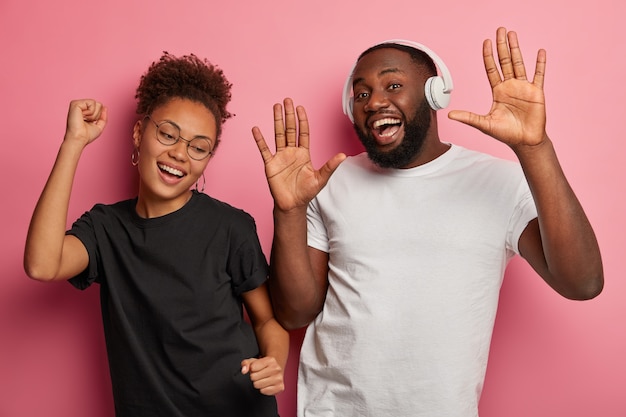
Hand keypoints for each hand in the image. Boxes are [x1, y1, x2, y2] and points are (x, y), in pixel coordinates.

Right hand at [65, 99, 107, 146]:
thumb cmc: (86, 135)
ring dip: (93, 115)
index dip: (98, 116)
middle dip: (96, 115)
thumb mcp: (99, 126)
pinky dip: (90, 112)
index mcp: (84, 111)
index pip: (99, 107)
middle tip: (87, 121)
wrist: (79, 138)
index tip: (90, 123)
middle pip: (99, 104)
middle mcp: (80, 106)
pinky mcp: (75, 103)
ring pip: (96, 103)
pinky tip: (82, 116)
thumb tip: (105, 107)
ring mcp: (77, 104)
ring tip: (84, 119)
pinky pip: (91, 102)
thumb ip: (103, 117)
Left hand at [241, 356, 284, 395]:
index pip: (253, 367)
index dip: (251, 369)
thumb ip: (246, 363)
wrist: (276, 370)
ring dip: (258, 383)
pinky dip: (263, 389)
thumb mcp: (253, 361)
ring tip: (262, 380)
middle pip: (254, 377)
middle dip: (254, 377)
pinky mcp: (280, 387)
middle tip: (259, 375)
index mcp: (270, 360)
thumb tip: (243, 370)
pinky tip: (266, 385)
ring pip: (258, 385)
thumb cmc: (263, 366)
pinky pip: (264, 391)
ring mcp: (279, 378)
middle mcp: (276, 368)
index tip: (255, 369)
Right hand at [252, 98, 345, 211]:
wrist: (293, 205)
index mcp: (303, 153)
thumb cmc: (307, 192)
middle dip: (288, 115)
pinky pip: (264, 150)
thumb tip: (343, 155)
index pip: (303, 132)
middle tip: (287, 100)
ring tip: (275, 107)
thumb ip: (330, 166)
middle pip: (289, 129)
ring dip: (276, 121)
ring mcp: (280, 157)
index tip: (300, 107)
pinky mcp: (270, 164)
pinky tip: (256, 129)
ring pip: (277, 134)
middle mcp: (291, 152)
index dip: (302, 120)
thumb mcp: (321, 178)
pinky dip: (260, 140)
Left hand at [448, 27, 546, 148]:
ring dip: (516, 49)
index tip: (486, 42)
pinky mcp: (536, 92)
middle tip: (500, 30)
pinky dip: (540, 63)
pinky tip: (539, 51)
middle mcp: (510, 86)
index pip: (491, 69)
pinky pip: (538, 75)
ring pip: (519, 64)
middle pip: (505, 61)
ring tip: (513, 34)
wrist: (524, 141)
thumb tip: (449, 114)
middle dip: (501, 46)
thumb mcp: (484, 124)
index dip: (488, 56)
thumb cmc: (505, 133)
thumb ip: (468, 117)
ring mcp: (523, 88)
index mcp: (498, 91)